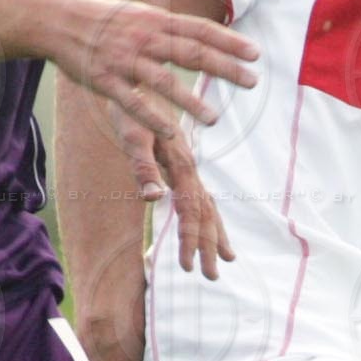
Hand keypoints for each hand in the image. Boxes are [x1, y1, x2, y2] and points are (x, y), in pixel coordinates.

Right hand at [50, 0, 256, 142]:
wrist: (58, 20)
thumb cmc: (102, 20)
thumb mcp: (139, 14)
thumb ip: (167, 27)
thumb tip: (200, 33)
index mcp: (156, 20)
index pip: (200, 30)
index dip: (229, 42)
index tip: (255, 53)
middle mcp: (144, 38)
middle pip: (191, 53)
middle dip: (224, 68)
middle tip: (251, 81)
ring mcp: (124, 60)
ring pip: (163, 82)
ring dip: (190, 101)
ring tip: (214, 118)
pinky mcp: (105, 80)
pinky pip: (132, 102)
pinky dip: (152, 118)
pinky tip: (170, 134)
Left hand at [103, 109, 234, 280]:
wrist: (137, 83)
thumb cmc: (132, 110)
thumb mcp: (133, 136)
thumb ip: (144, 168)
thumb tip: (155, 198)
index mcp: (182, 165)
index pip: (192, 211)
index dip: (192, 240)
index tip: (190, 267)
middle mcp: (190, 170)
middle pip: (206, 214)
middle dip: (209, 247)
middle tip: (211, 277)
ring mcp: (189, 169)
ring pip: (209, 208)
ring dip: (216, 236)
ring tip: (227, 261)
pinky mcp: (183, 167)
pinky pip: (201, 199)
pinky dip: (209, 218)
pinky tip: (212, 229)